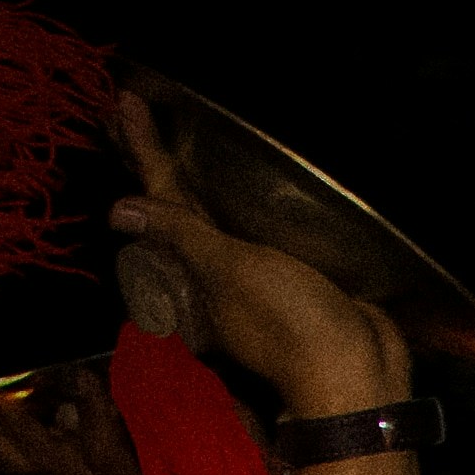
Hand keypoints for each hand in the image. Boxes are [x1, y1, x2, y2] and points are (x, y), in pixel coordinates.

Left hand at [107, 97, 408, 413]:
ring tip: (173, 131)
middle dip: (155, 157)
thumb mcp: (229, 269)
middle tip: (129, 108)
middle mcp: (215, 273)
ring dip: (193, 174)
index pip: (158, 200)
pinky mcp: (293, 278)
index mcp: (192, 271)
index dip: (142, 150)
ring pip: (213, 215)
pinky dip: (240, 202)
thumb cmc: (290, 320)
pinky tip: (241, 182)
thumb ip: (182, 235)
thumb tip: (118, 211)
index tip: (125, 102)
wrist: (357, 373)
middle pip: (177, 205)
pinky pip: (254, 230)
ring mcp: (254, 276)